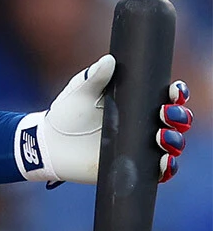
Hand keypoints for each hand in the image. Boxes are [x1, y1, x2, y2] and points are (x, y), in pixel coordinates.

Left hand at [14, 56, 193, 184]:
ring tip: (162, 137)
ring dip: (176, 141)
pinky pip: (160, 170)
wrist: (52, 143)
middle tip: (165, 114)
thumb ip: (94, 76)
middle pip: (176, 120)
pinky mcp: (136, 167)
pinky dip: (168, 167)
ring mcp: (142, 146)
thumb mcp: (81, 91)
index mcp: (136, 102)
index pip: (165, 96)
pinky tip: (165, 161)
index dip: (177, 94)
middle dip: (179, 116)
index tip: (175, 91)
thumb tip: (109, 60)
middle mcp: (144, 124)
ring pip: (173, 144)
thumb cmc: (68, 112)